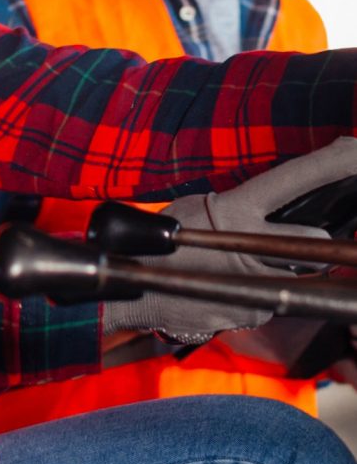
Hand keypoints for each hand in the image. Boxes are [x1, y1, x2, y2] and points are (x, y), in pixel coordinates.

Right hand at [103, 138, 356, 344]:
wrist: (129, 294)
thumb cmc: (158, 242)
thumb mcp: (196, 210)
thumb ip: (238, 212)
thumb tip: (269, 210)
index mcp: (235, 210)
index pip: (293, 179)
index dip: (330, 164)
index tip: (356, 148)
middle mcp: (250, 247)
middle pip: (312, 243)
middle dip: (321, 242)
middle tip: (323, 238)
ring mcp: (253, 286)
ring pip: (291, 275)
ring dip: (277, 271)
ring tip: (234, 265)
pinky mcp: (250, 315)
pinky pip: (267, 299)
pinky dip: (254, 293)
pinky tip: (224, 288)